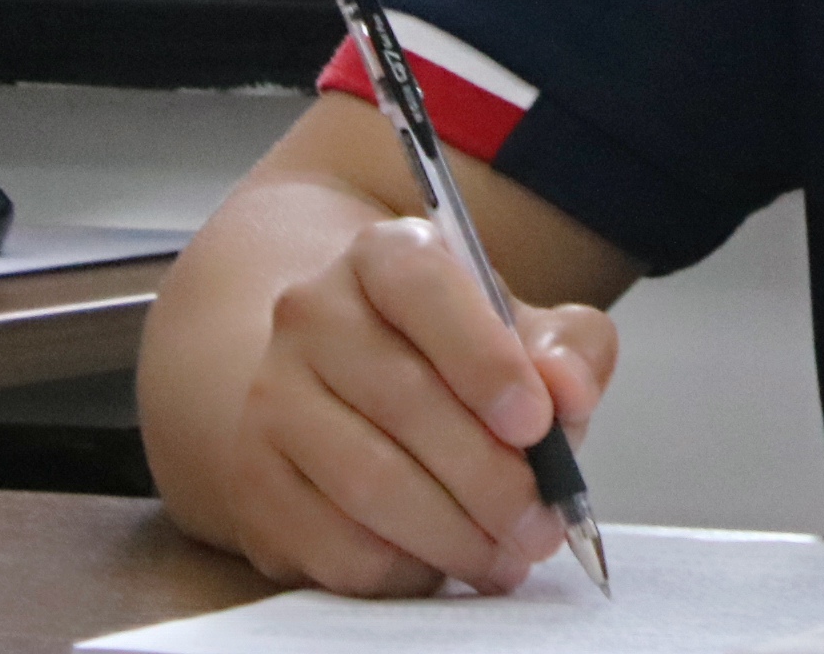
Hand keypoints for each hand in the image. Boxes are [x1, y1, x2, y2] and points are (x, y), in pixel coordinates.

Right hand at [219, 215, 617, 596]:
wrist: (351, 387)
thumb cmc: (457, 358)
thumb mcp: (527, 332)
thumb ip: (569, 350)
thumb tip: (567, 390)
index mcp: (384, 256)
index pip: (424, 289)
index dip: (484, 359)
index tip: (537, 424)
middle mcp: (313, 314)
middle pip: (402, 400)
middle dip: (489, 477)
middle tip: (542, 524)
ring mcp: (272, 399)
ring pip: (367, 481)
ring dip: (453, 533)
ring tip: (508, 556)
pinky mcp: (255, 483)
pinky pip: (334, 543)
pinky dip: (404, 568)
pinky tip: (447, 565)